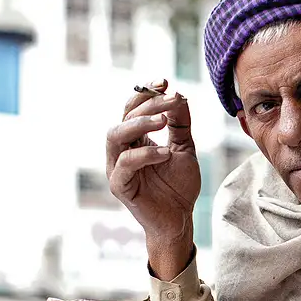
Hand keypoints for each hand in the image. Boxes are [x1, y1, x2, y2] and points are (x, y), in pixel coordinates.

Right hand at [107, 79, 199, 278]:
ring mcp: (117, 167)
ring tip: (163, 121)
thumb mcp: (184, 148)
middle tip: (170, 98)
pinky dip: (145, 155)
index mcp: (135, 139)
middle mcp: (122, 150)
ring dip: (140, 124)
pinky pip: (125, 164)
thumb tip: (178, 95)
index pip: (133, 108)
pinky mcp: (120, 186)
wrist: (180, 218)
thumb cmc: (179, 186)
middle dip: (147, 104)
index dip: (146, 93)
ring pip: (115, 135)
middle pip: (124, 117)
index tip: (164, 81)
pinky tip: (166, 153)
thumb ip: (180, 124)